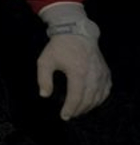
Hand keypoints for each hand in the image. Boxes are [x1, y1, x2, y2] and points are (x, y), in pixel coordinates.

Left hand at [37, 3, 111, 119]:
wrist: (76, 32)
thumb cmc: (59, 47)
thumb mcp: (45, 61)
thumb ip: (43, 79)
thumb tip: (44, 95)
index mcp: (77, 72)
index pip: (76, 97)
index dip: (70, 109)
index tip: (64, 116)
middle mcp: (92, 74)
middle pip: (88, 100)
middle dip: (78, 110)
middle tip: (69, 115)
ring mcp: (101, 73)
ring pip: (98, 97)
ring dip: (88, 107)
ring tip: (78, 110)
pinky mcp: (106, 72)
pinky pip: (105, 90)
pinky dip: (99, 99)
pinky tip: (91, 102)